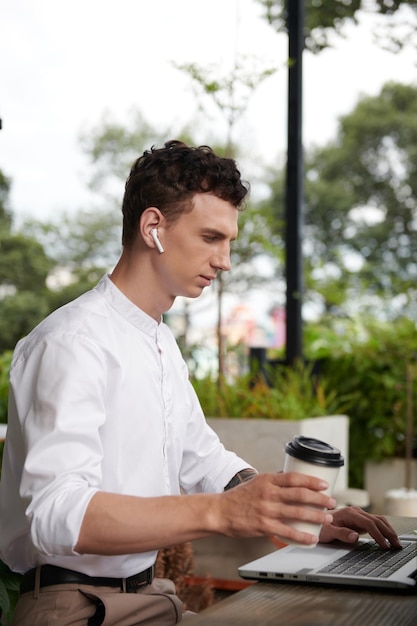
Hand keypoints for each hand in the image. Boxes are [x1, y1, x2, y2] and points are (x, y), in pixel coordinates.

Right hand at [217, 472, 335, 546]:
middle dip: (319, 499)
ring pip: (297, 512)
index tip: (324, 484)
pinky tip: (311, 539)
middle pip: (300, 494)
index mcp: (267, 480)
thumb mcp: (256, 482)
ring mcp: (266, 510)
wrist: (219, 511)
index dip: (311, 480)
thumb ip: (274, 481)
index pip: (294, 477)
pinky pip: (287, 532)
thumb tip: (292, 477)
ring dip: (315, 516)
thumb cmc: (239, 498)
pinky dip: (301, 536)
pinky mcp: (263, 525)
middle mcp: (268, 493)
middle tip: (332, 502)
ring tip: (327, 519)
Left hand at [318, 506, 401, 548]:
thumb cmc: (319, 526)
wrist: (315, 520)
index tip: (384, 545)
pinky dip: (384, 529)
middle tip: (396, 545)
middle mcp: (355, 512)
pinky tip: (388, 537)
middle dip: (388, 532)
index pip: (368, 523)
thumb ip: (340, 533)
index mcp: (348, 513)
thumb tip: (355, 536)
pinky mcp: (360, 520)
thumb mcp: (326, 532)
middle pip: (377, 520)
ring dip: (388, 530)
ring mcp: (358, 515)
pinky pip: (375, 523)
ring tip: (396, 542)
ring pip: (378, 520)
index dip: (378, 534)